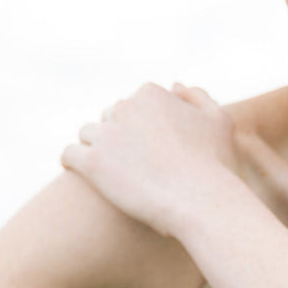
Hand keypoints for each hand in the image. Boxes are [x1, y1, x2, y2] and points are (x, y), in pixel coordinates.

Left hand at [59, 81, 237, 236]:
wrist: (201, 201)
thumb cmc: (214, 164)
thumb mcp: (219, 120)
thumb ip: (197, 96)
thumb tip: (174, 86)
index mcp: (150, 93)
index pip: (134, 104)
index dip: (139, 126)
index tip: (147, 148)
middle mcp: (124, 107)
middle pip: (108, 117)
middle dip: (116, 136)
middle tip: (130, 165)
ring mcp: (105, 134)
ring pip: (87, 135)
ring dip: (95, 149)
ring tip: (108, 173)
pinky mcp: (91, 162)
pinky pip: (69, 155)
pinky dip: (72, 162)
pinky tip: (79, 175)